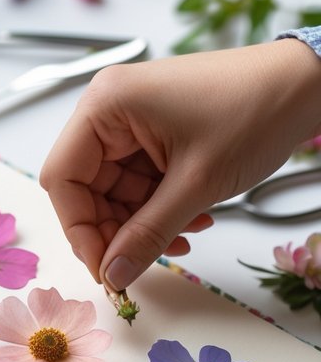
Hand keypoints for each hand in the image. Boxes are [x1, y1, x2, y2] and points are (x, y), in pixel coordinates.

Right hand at [39, 39, 320, 290]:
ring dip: (144, 224)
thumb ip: (147, 234)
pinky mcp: (153, 132)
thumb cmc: (253, 113)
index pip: (64, 179)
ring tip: (186, 236)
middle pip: (87, 188)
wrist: (304, 86)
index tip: (105, 268)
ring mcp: (131, 120)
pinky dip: (160, 209)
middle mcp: (110, 109)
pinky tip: (193, 221)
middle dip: (117, 229)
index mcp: (106, 105)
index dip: (81, 230)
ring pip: (115, 192)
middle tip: (143, 261)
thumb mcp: (196, 185)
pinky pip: (139, 183)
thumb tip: (112, 275)